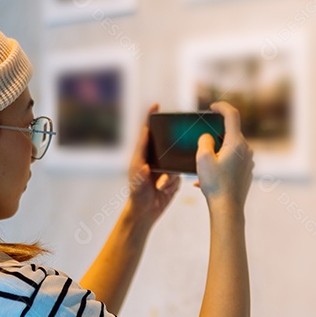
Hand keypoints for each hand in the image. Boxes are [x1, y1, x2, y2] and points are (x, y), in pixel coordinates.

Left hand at [127, 103, 181, 221]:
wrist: (146, 211)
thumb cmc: (137, 192)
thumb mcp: (136, 175)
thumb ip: (141, 161)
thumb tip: (144, 145)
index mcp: (144, 154)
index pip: (148, 132)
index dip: (150, 118)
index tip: (155, 105)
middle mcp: (156, 158)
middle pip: (166, 145)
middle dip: (170, 148)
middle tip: (170, 152)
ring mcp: (166, 168)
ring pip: (175, 163)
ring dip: (168, 177)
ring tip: (160, 186)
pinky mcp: (174, 178)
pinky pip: (179, 176)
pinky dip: (172, 183)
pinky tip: (164, 190)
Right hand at [195, 101, 253, 210]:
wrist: (228, 209)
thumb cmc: (215, 184)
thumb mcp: (203, 158)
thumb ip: (204, 141)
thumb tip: (208, 137)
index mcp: (236, 143)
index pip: (232, 115)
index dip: (222, 107)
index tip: (212, 107)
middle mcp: (246, 150)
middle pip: (230, 134)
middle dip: (215, 136)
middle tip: (201, 143)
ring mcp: (248, 162)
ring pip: (230, 149)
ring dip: (215, 154)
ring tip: (201, 168)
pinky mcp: (246, 172)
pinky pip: (232, 162)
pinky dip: (219, 165)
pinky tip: (207, 179)